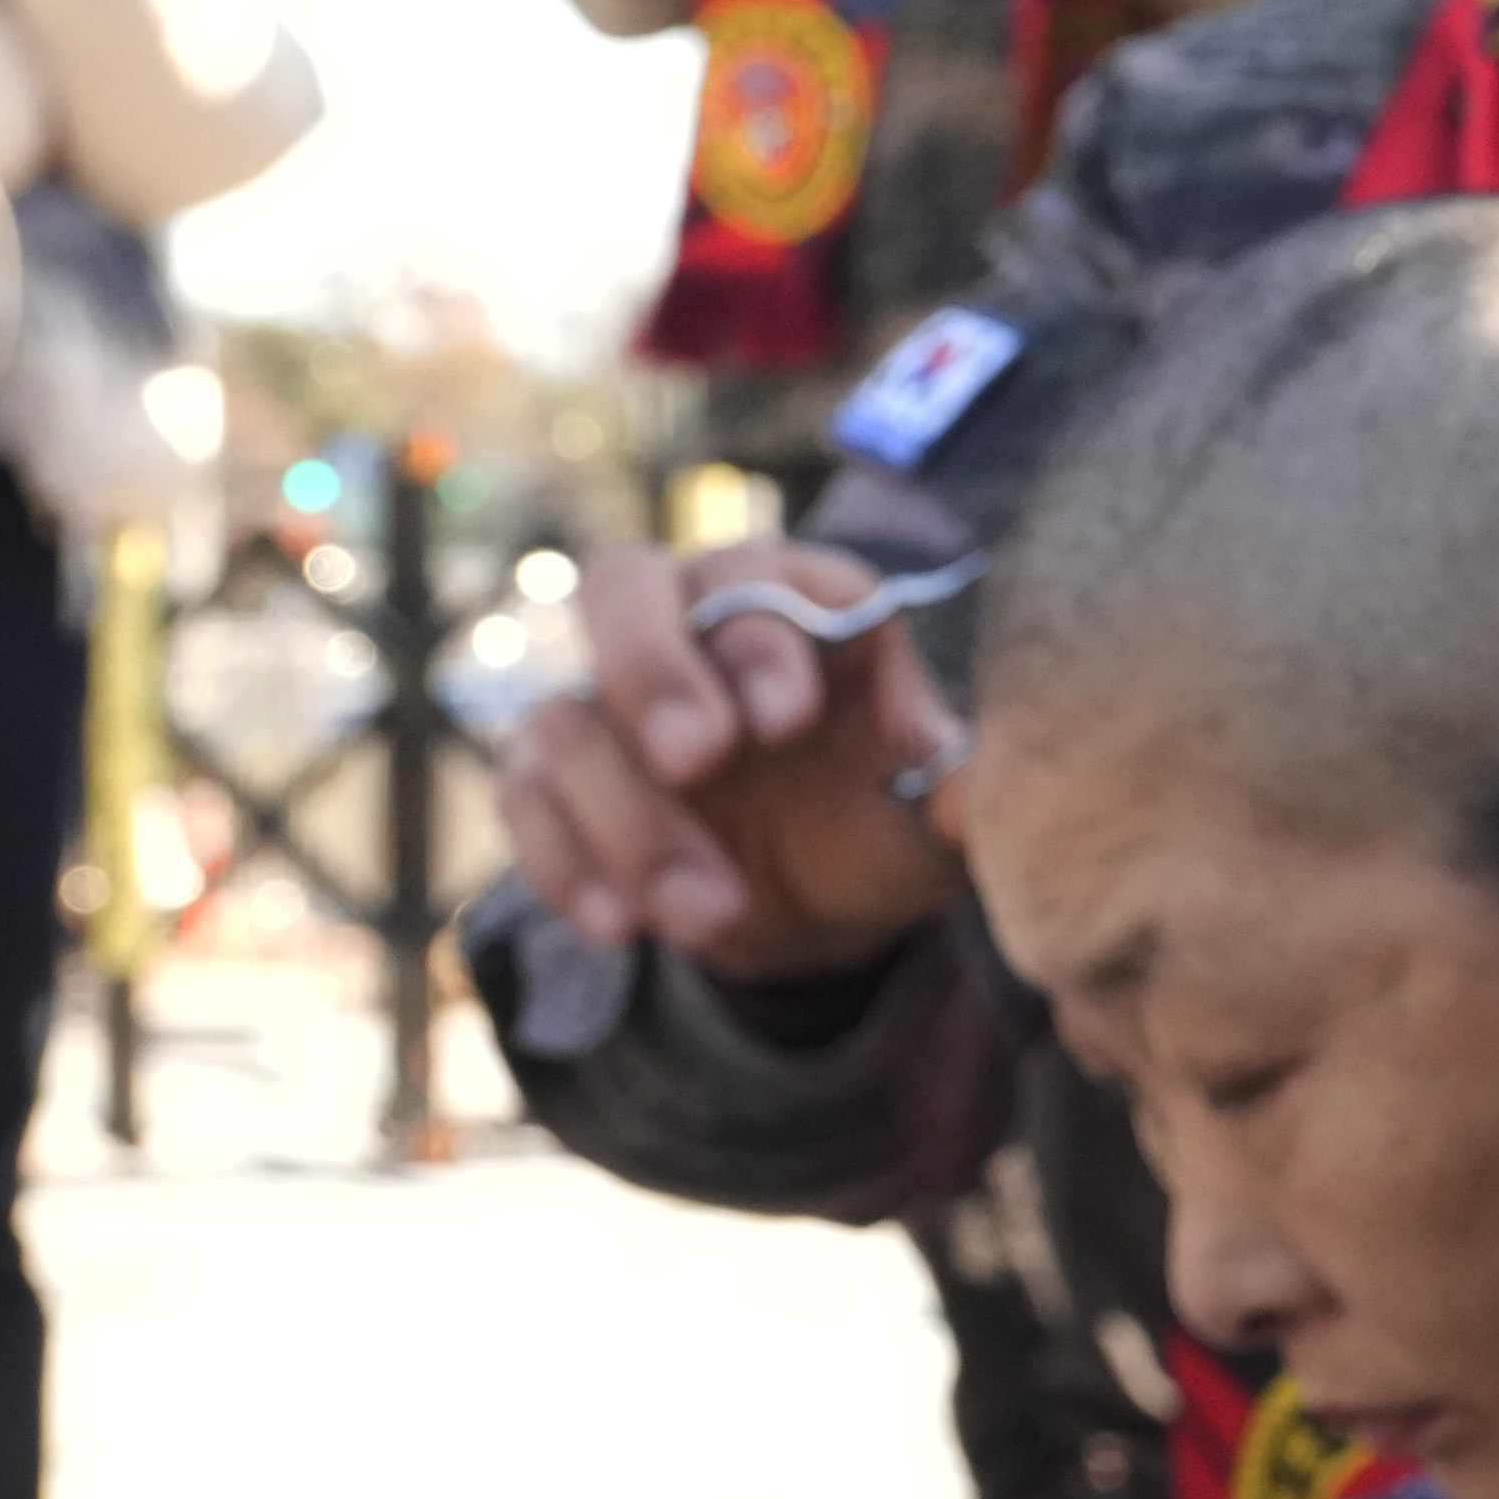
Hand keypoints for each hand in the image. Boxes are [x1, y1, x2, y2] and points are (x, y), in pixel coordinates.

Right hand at [498, 534, 969, 978]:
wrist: (825, 907)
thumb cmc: (889, 824)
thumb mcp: (937, 813)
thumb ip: (957, 789)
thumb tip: (975, 786)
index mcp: (798, 601)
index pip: (758, 572)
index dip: (761, 634)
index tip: (787, 720)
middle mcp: (689, 624)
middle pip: (622, 585)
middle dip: (651, 668)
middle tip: (697, 758)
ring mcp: (608, 698)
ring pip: (569, 716)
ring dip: (630, 819)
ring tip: (711, 910)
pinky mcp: (554, 778)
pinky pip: (523, 799)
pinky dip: (563, 864)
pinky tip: (624, 926)